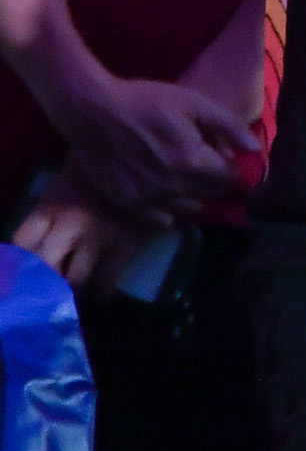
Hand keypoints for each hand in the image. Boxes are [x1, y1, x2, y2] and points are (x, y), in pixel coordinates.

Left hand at [11, 173, 154, 293]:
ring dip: (73, 286)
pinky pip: (109, 277)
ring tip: (75, 290)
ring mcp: (97, 237)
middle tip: (48, 289)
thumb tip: (38, 238)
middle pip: (44, 265)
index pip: (22, 242)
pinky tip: (102, 294)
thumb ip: (50, 209)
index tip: (21, 272)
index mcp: (50, 206)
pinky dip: (103, 290)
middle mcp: (68, 225)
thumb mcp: (63, 183)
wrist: (141, 155)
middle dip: (44, 280)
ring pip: (75, 277)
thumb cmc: (97, 166)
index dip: (19, 261)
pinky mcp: (124, 244)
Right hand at [60, 70, 259, 216]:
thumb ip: (228, 126)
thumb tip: (256, 150)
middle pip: (212, 194)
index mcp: (194, 162)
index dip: (229, 164)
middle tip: (198, 158)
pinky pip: (163, 218)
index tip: (218, 152)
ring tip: (179, 172)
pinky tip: (161, 186)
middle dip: (213, 178)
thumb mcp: (192, 102)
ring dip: (193, 193)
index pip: (230, 178)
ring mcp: (151, 199)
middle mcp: (175, 187)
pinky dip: (169, 206)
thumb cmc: (144, 100)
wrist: (91, 110)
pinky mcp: (130, 204)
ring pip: (190, 208)